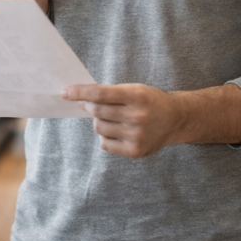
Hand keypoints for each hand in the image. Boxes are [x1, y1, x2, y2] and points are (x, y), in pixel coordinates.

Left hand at [62, 83, 184, 158]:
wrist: (175, 119)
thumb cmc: (148, 101)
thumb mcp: (132, 89)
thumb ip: (108, 93)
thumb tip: (78, 99)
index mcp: (137, 96)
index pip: (101, 94)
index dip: (80, 92)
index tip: (64, 92)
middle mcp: (138, 116)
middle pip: (97, 111)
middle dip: (88, 106)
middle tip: (89, 103)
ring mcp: (137, 136)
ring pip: (99, 128)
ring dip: (98, 121)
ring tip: (111, 118)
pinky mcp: (135, 151)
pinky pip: (105, 143)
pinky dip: (105, 136)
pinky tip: (117, 130)